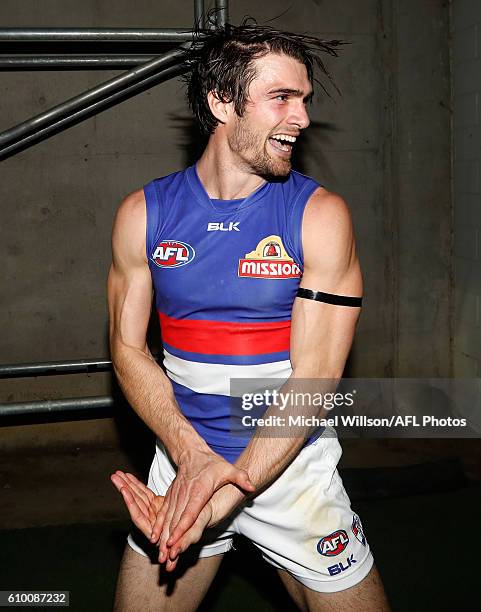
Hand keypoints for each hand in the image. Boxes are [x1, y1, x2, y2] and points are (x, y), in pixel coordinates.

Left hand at [111, 470, 211, 570]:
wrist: (210, 510)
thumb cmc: (203, 521)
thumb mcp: (195, 532)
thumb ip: (184, 543)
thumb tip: (170, 561)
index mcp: (158, 527)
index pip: (140, 517)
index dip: (132, 505)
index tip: (124, 491)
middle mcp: (153, 521)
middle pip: (135, 504)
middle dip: (124, 491)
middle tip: (114, 477)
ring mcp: (154, 512)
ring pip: (138, 497)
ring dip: (127, 485)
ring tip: (116, 474)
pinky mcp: (157, 504)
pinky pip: (144, 493)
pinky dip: (136, 485)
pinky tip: (128, 477)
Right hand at [151, 447, 254, 562]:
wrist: (192, 453)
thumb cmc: (211, 463)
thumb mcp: (228, 469)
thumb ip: (240, 478)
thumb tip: (252, 487)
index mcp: (199, 490)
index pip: (190, 512)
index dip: (182, 528)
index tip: (174, 541)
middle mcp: (184, 494)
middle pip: (176, 520)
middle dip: (170, 539)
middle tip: (165, 558)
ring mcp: (176, 495)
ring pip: (167, 518)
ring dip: (162, 536)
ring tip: (160, 554)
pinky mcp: (171, 496)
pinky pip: (162, 512)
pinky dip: (157, 525)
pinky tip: (154, 537)